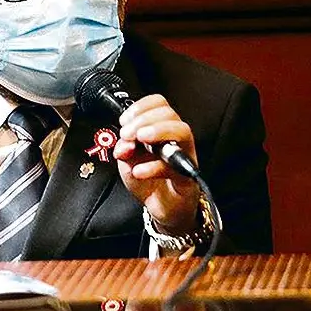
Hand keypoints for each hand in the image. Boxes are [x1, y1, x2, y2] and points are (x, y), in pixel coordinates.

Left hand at [113, 94, 199, 233]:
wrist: (161, 207)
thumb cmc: (148, 179)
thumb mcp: (127, 161)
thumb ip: (124, 148)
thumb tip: (123, 142)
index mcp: (160, 129)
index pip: (158, 104)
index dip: (141, 107)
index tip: (124, 120)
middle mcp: (175, 139)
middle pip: (170, 114)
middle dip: (144, 119)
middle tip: (127, 134)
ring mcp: (183, 156)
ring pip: (182, 131)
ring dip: (157, 131)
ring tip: (139, 139)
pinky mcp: (186, 177)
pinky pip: (174, 167)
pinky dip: (153, 167)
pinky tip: (139, 171)